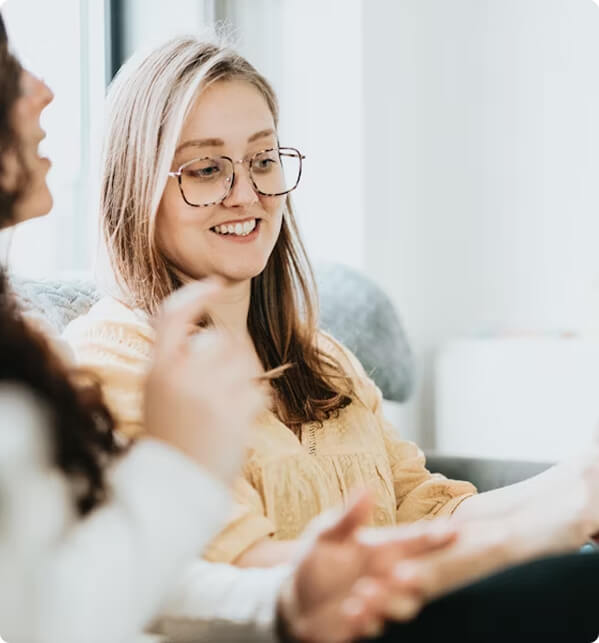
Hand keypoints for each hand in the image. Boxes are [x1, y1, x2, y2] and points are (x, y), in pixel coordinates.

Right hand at [144, 279, 264, 482]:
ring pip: (246, 361)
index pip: (173, 314)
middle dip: (231, 356)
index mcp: (158, 369)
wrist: (176, 486)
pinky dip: (254, 403)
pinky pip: (259, 390)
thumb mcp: (156, 393)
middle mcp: (182, 375)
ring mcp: (210, 394)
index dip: (196, 293)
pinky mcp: (236, 413)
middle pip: (222, 339)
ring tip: (228, 405)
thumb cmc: (169, 436)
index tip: (216, 284)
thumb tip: (205, 331)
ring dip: (245, 378)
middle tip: (224, 384)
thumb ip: (173, 360)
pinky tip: (237, 422)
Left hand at [277, 493, 457, 641]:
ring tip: (365, 592)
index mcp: (383, 549)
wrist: (295, 596)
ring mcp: (378, 602)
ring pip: (400, 605)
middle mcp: (387, 576)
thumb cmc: (317, 557)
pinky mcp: (362, 624)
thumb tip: (366, 489)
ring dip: (388, 601)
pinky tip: (350, 614)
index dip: (435, 537)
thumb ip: (348, 516)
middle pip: (418, 578)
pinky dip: (364, 621)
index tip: (454, 531)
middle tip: (407, 573)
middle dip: (419, 577)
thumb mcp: (326, 532)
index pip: (415, 541)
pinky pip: (371, 625)